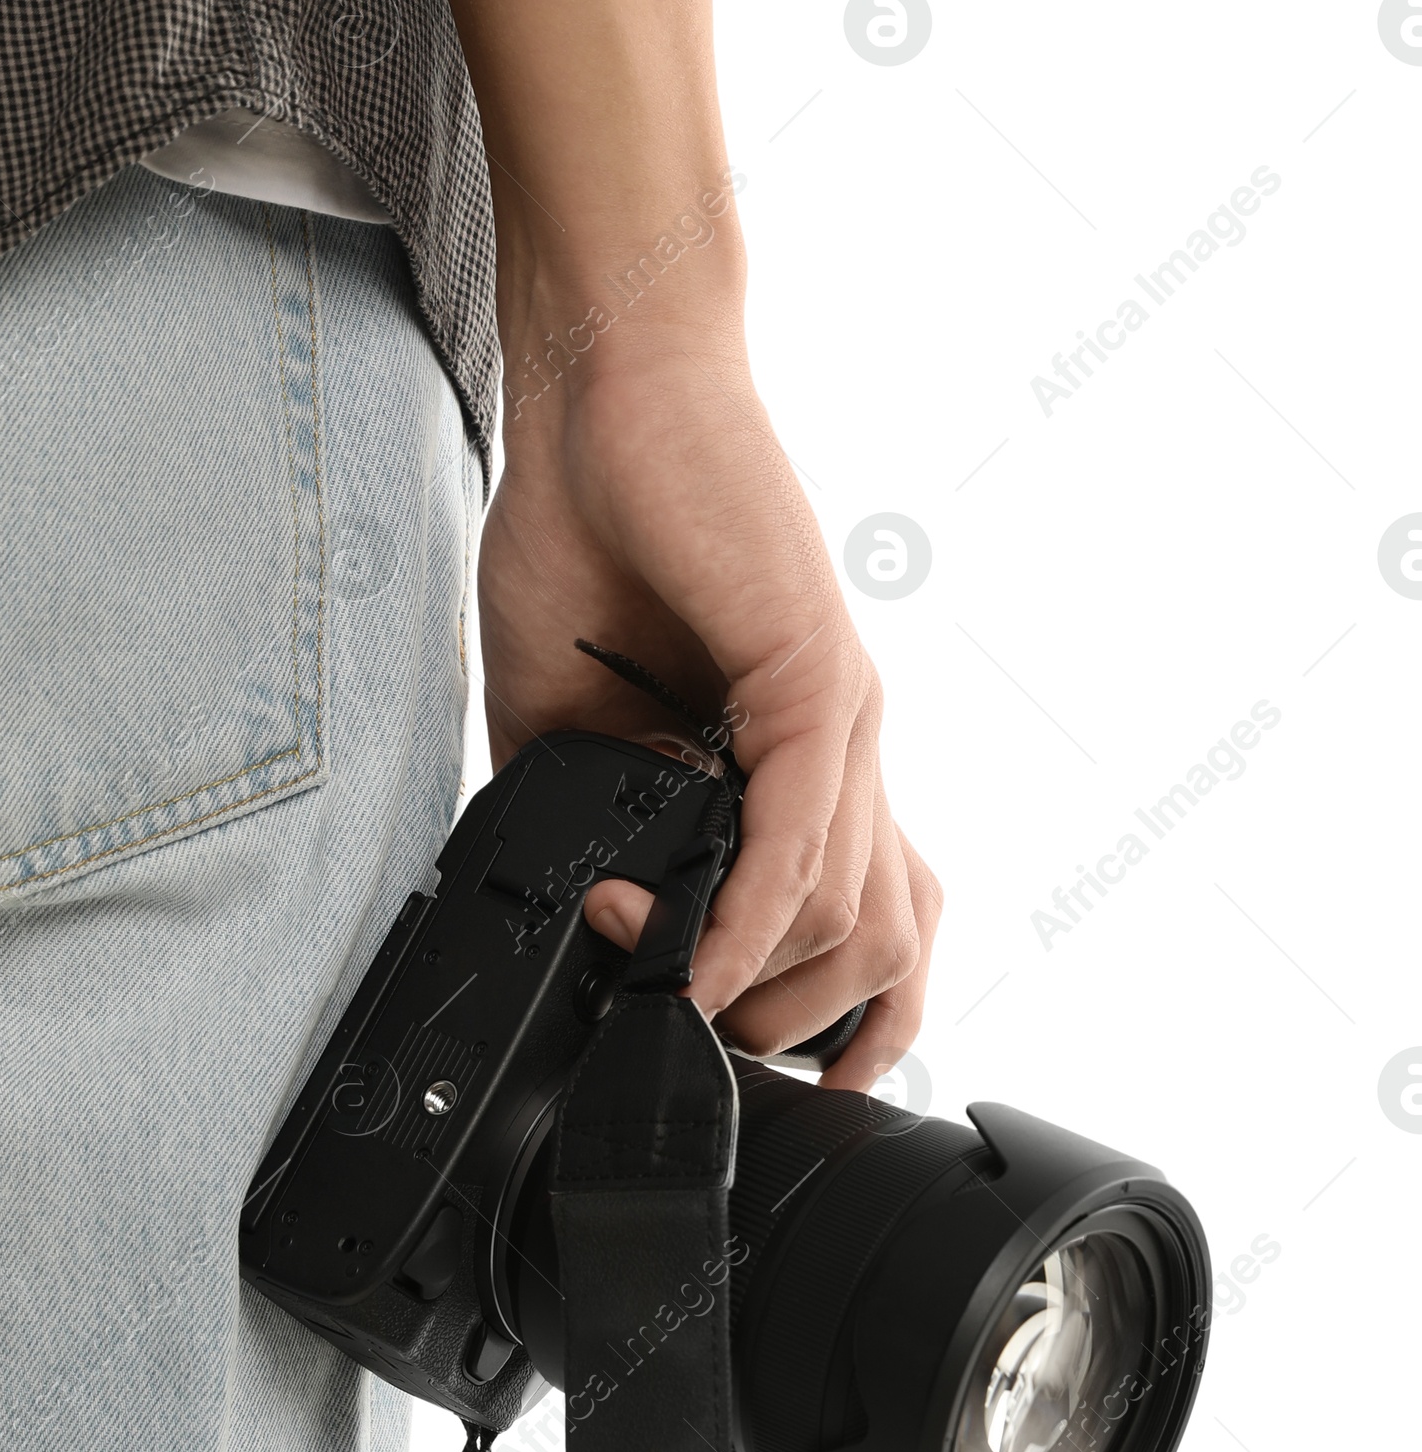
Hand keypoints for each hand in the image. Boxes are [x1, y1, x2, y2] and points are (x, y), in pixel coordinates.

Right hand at [476, 314, 942, 1091]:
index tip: (734, 1058)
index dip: (833, 1017)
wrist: (598, 393)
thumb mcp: (567, 721)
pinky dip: (747, 921)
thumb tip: (579, 922)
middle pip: (884, 948)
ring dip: (748, 984)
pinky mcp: (818, 680)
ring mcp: (845, 718)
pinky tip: (688, 959)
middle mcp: (845, 749)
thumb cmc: (587, 528)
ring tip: (651, 981)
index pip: (869, 920)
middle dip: (795, 1031)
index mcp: (800, 761)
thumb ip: (593, 822)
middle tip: (694, 1039)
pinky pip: (803, 840)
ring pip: (851, 914)